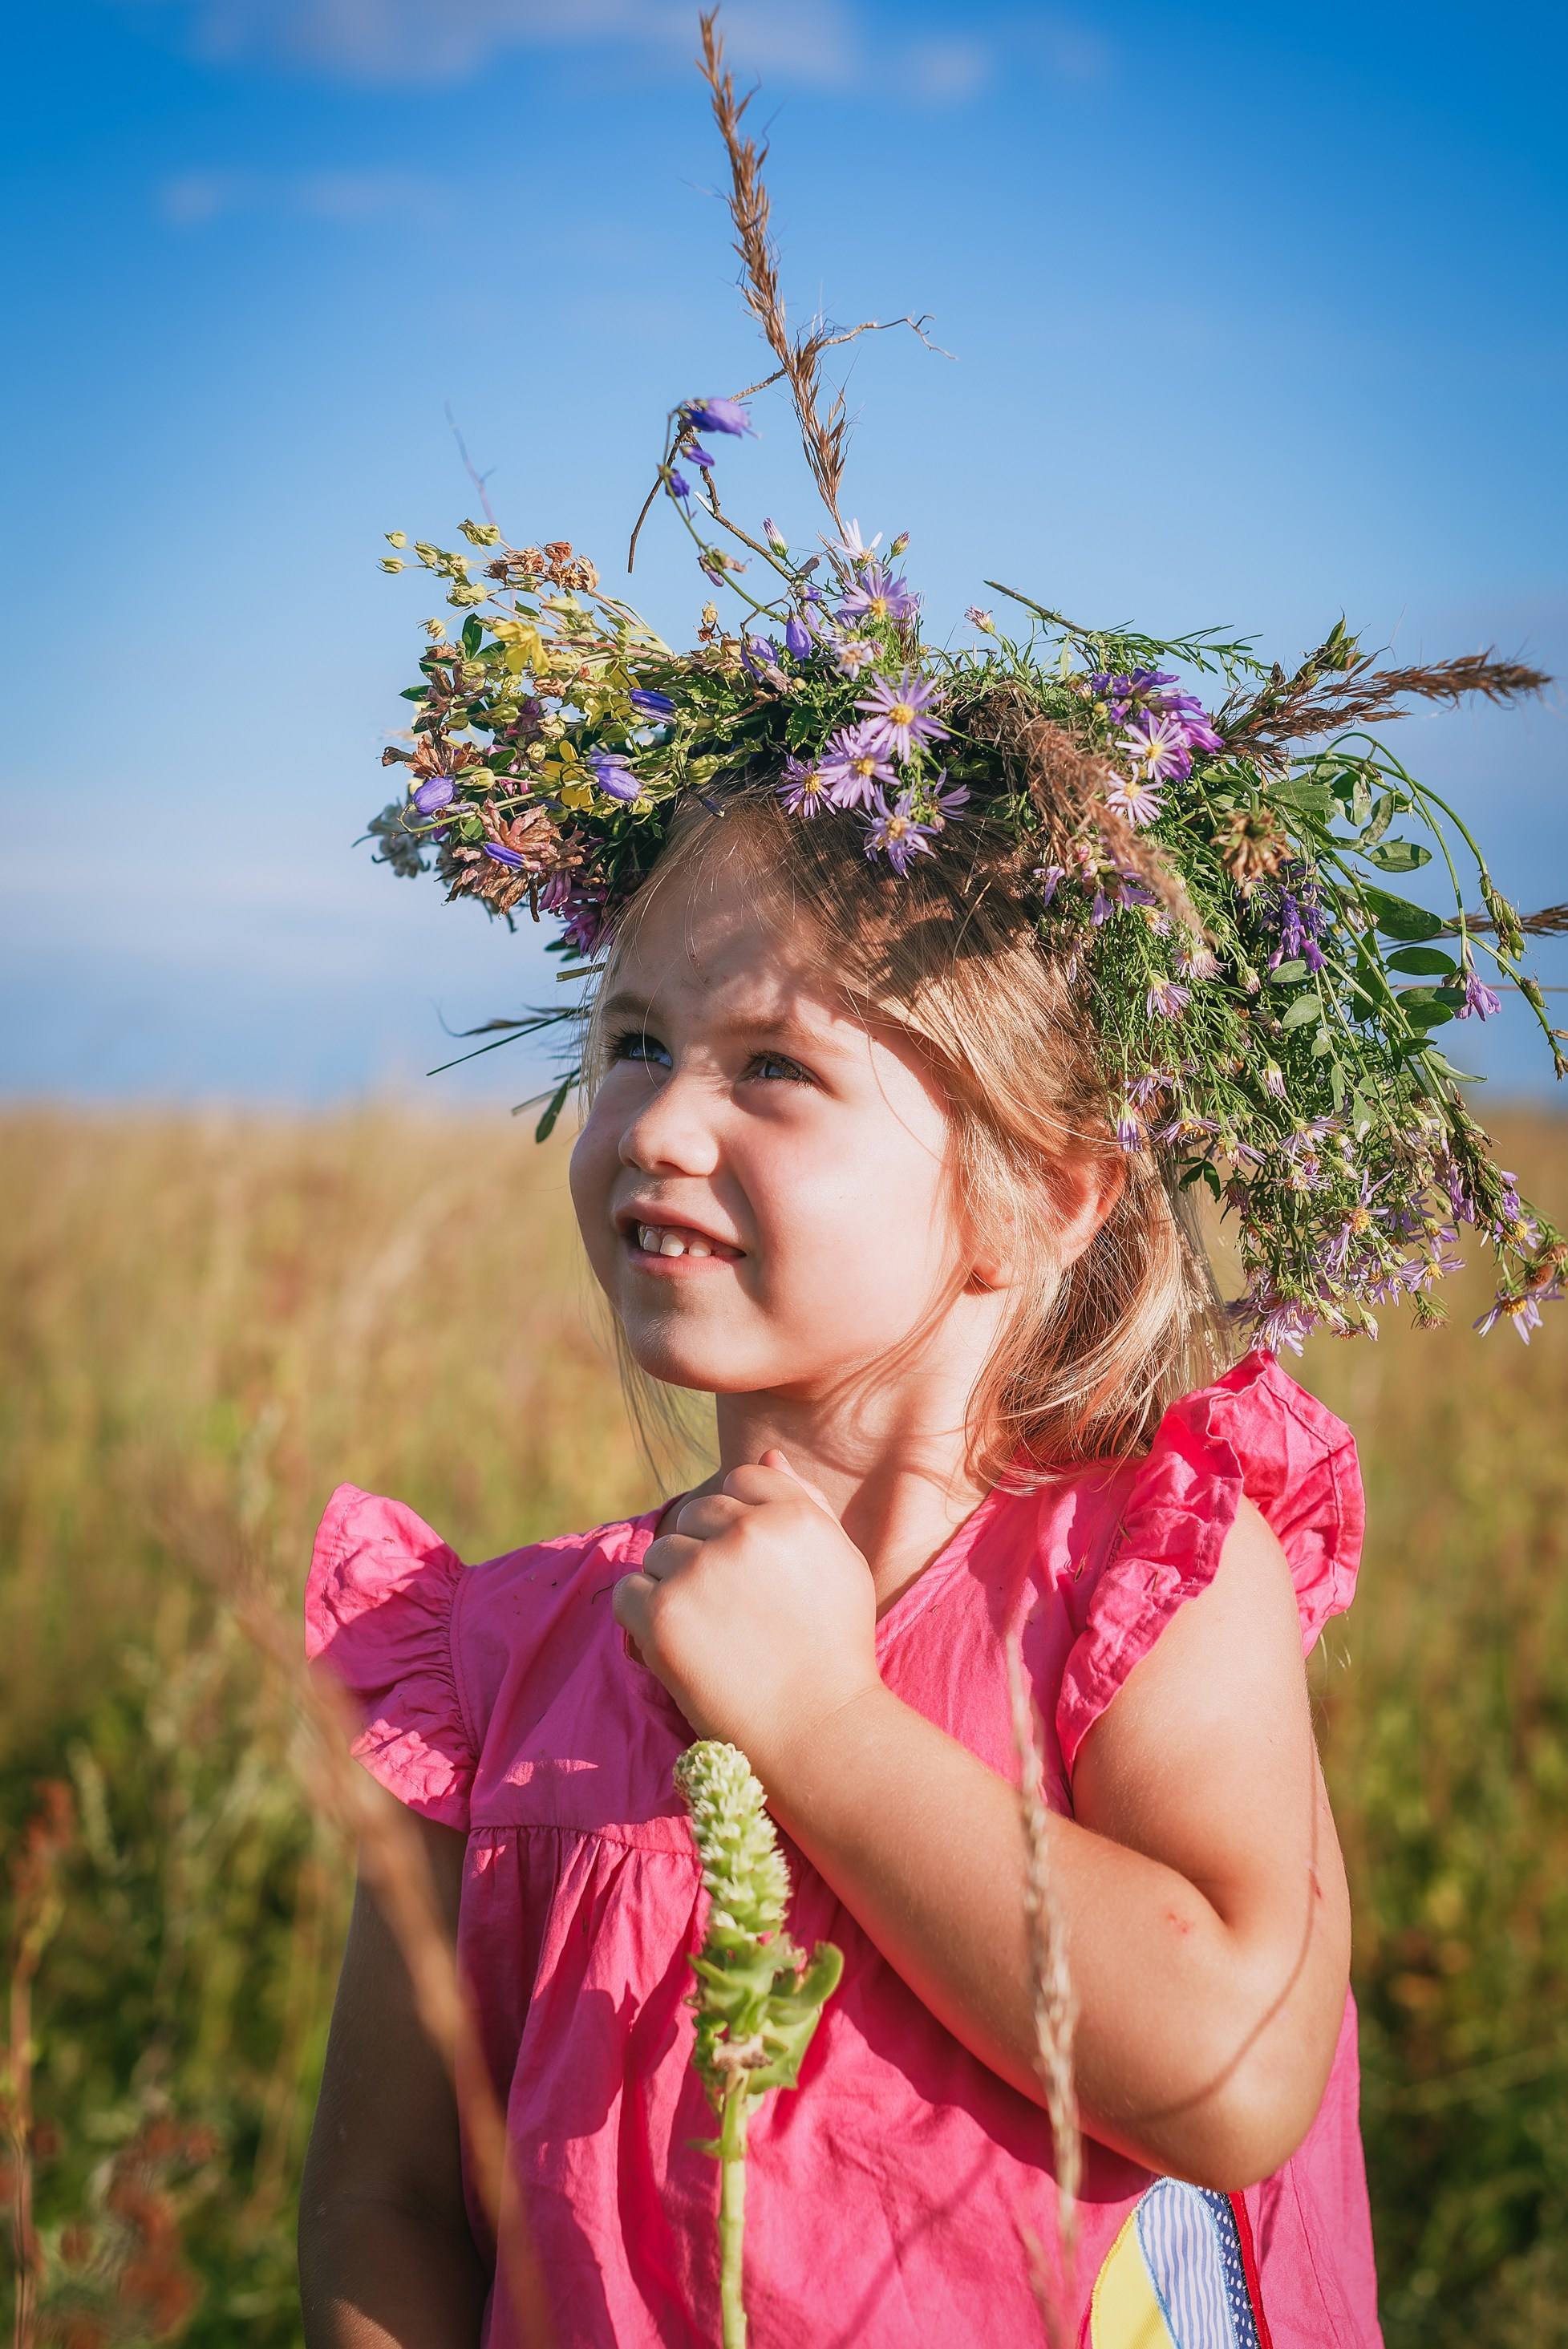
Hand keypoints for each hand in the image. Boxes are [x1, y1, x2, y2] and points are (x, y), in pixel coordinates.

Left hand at [613, 1451, 881, 1780]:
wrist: (817, 1731)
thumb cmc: (834, 1648)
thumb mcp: (840, 1563)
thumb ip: (804, 1502)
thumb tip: (767, 1455)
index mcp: (792, 1514)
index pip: (740, 1479)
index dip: (738, 1521)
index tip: (749, 1566)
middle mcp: (746, 1532)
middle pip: (696, 1512)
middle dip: (705, 1551)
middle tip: (731, 1609)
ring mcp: (699, 1570)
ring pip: (660, 1552)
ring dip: (674, 1585)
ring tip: (713, 1633)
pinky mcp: (661, 1613)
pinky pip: (629, 1592)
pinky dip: (645, 1618)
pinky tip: (683, 1646)